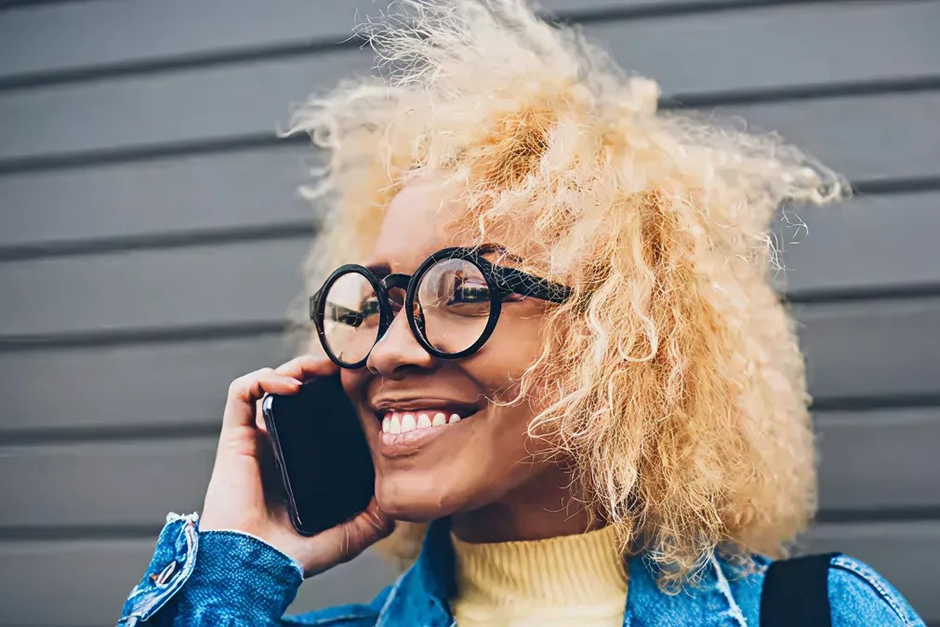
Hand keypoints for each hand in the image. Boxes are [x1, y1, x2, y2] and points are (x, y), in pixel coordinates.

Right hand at [199, 354, 393, 576]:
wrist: (254, 568)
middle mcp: (280, 444)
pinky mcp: (235, 437)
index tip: (363, 383)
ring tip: (321, 368)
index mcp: (303, 460)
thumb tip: (403, 501)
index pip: (320, 414)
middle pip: (298, 391)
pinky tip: (290, 385)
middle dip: (321, 371)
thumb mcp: (350, 534)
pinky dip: (264, 378)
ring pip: (271, 383)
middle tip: (346, 367)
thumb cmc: (294, 556)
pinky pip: (241, 392)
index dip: (339, 393)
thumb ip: (377, 517)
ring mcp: (257, 438)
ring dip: (296, 366)